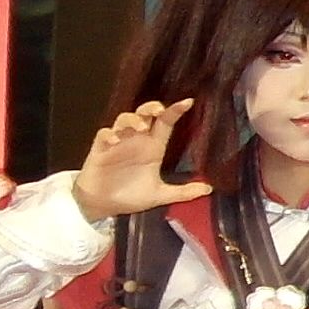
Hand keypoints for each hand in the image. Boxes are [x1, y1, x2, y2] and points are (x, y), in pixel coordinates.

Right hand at [69, 101, 207, 221]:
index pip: (165, 123)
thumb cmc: (131, 195)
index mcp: (152, 147)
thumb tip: (209, 190)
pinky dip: (109, 134)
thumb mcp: (159, 195)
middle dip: (150, 108)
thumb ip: (183, 192)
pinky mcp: (100, 151)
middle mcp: (136, 141)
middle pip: (143, 114)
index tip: (188, 102)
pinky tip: (115, 139)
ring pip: (123, 120)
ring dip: (132, 119)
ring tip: (140, 127)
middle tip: (158, 109)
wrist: (103, 206)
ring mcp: (117, 143)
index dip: (175, 111)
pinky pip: (103, 135)